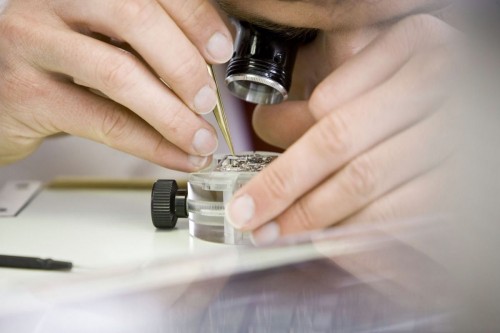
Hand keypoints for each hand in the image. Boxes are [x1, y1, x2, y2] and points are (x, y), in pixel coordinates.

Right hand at [0, 0, 232, 169]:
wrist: (0, 93)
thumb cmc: (61, 65)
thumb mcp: (104, 39)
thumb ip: (146, 42)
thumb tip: (208, 62)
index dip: (194, 17)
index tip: (221, 49)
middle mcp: (54, 2)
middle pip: (134, 17)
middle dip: (182, 63)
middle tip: (209, 98)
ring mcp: (35, 42)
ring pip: (119, 73)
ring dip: (172, 113)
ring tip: (200, 137)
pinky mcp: (28, 93)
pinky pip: (104, 121)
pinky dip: (151, 144)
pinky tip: (178, 155)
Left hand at [225, 15, 457, 244]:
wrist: (485, 126)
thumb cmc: (429, 101)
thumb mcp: (383, 83)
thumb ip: (330, 100)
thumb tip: (269, 123)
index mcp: (415, 46)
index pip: (329, 101)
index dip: (282, 140)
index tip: (253, 171)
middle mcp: (439, 83)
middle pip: (338, 140)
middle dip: (283, 184)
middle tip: (248, 213)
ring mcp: (457, 132)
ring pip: (364, 180)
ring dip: (312, 214)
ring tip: (277, 232)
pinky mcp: (465, 183)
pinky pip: (399, 215)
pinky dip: (357, 234)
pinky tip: (327, 242)